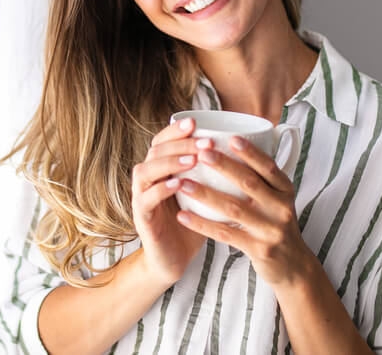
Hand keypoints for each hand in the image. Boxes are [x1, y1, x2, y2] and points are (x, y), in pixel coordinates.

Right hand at [131, 117, 207, 286]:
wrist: (173, 261)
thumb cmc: (192, 225)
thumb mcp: (201, 195)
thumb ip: (210, 174)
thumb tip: (240, 151)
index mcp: (161, 171)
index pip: (163, 141)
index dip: (176, 130)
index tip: (196, 121)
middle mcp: (148, 180)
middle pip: (155, 151)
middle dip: (179, 143)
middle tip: (204, 143)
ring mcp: (141, 198)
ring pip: (145, 171)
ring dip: (169, 163)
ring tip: (193, 160)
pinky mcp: (142, 219)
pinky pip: (145, 199)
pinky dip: (161, 190)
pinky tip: (178, 184)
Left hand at [174, 135, 314, 288]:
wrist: (293, 266)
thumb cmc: (276, 223)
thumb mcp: (278, 198)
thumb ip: (262, 176)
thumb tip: (233, 141)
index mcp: (285, 191)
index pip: (269, 167)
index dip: (251, 153)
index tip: (231, 138)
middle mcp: (281, 208)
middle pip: (250, 183)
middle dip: (224, 166)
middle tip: (201, 153)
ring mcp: (270, 230)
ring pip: (234, 209)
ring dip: (206, 194)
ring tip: (182, 183)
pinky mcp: (258, 249)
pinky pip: (225, 234)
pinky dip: (202, 224)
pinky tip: (183, 215)